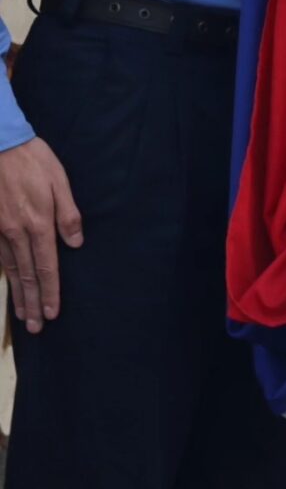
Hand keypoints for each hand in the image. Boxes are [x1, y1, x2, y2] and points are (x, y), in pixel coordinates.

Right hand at [0, 137, 82, 333]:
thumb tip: (76, 244)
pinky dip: (5, 275)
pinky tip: (10, 284)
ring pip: (10, 270)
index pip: (46, 266)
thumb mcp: (59, 181)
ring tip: (23, 316)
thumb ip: (69, 214)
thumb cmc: (33, 160)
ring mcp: (0, 231)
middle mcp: (17, 233)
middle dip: (32, 303)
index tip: (52, 313)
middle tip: (37, 328)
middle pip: (26, 275)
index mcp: (39, 223)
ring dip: (18, 294)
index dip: (50, 291)